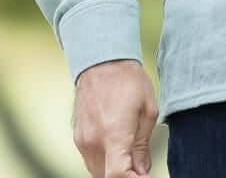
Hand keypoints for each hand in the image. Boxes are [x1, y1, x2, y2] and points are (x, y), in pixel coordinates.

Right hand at [72, 58, 159, 177]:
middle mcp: (93, 141)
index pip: (118, 176)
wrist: (102, 59)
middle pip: (108, 177)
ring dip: (114, 169)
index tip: (145, 177)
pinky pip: (91, 159)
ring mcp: (82, 140)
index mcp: (113, 134)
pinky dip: (104, 161)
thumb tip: (142, 170)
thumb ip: (142, 145)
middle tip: (142, 167)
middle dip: (126, 174)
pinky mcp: (78, 137)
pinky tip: (118, 147)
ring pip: (98, 171)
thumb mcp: (147, 109)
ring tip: (132, 155)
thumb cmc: (128, 79)